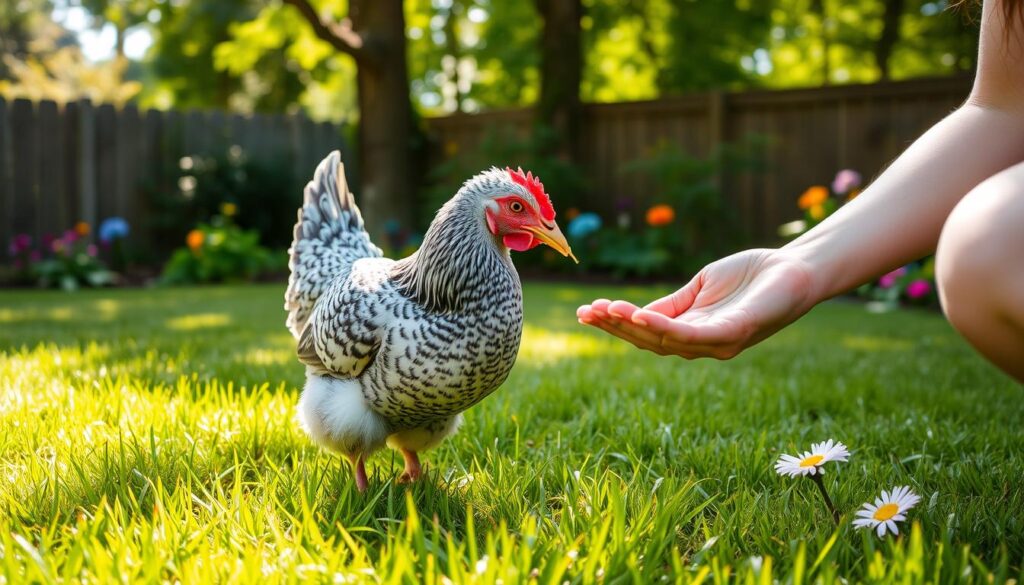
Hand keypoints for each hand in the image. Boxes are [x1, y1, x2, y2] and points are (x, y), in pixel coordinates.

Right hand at [577, 249, 818, 358]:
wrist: (796, 269)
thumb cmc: (751, 276)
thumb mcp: (700, 287)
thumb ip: (671, 304)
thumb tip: (632, 314)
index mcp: (693, 331)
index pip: (646, 333)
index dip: (615, 323)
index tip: (586, 310)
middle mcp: (703, 344)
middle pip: (649, 341)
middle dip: (615, 327)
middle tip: (586, 312)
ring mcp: (719, 343)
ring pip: (665, 341)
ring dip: (632, 327)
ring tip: (605, 310)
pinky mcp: (735, 332)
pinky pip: (692, 335)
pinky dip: (664, 328)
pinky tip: (640, 315)